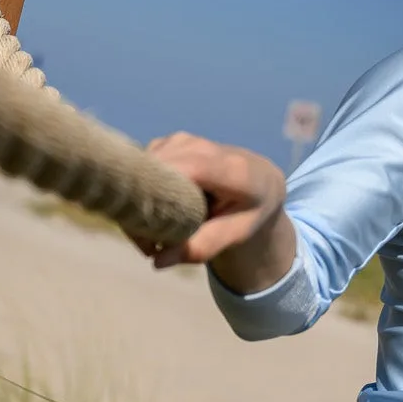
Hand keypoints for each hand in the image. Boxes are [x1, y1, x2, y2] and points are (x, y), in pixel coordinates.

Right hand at [136, 132, 287, 277]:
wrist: (261, 179)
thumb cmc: (250, 211)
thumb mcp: (237, 234)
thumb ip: (201, 247)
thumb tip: (157, 262)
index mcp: (231, 169)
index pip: (182, 172)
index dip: (155, 193)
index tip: (145, 229)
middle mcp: (204, 146)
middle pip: (157, 169)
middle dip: (142, 205)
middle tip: (147, 243)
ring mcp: (185, 139)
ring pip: (146, 166)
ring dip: (141, 198)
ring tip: (152, 229)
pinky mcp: (171, 140)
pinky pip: (146, 164)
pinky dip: (144, 187)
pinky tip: (156, 208)